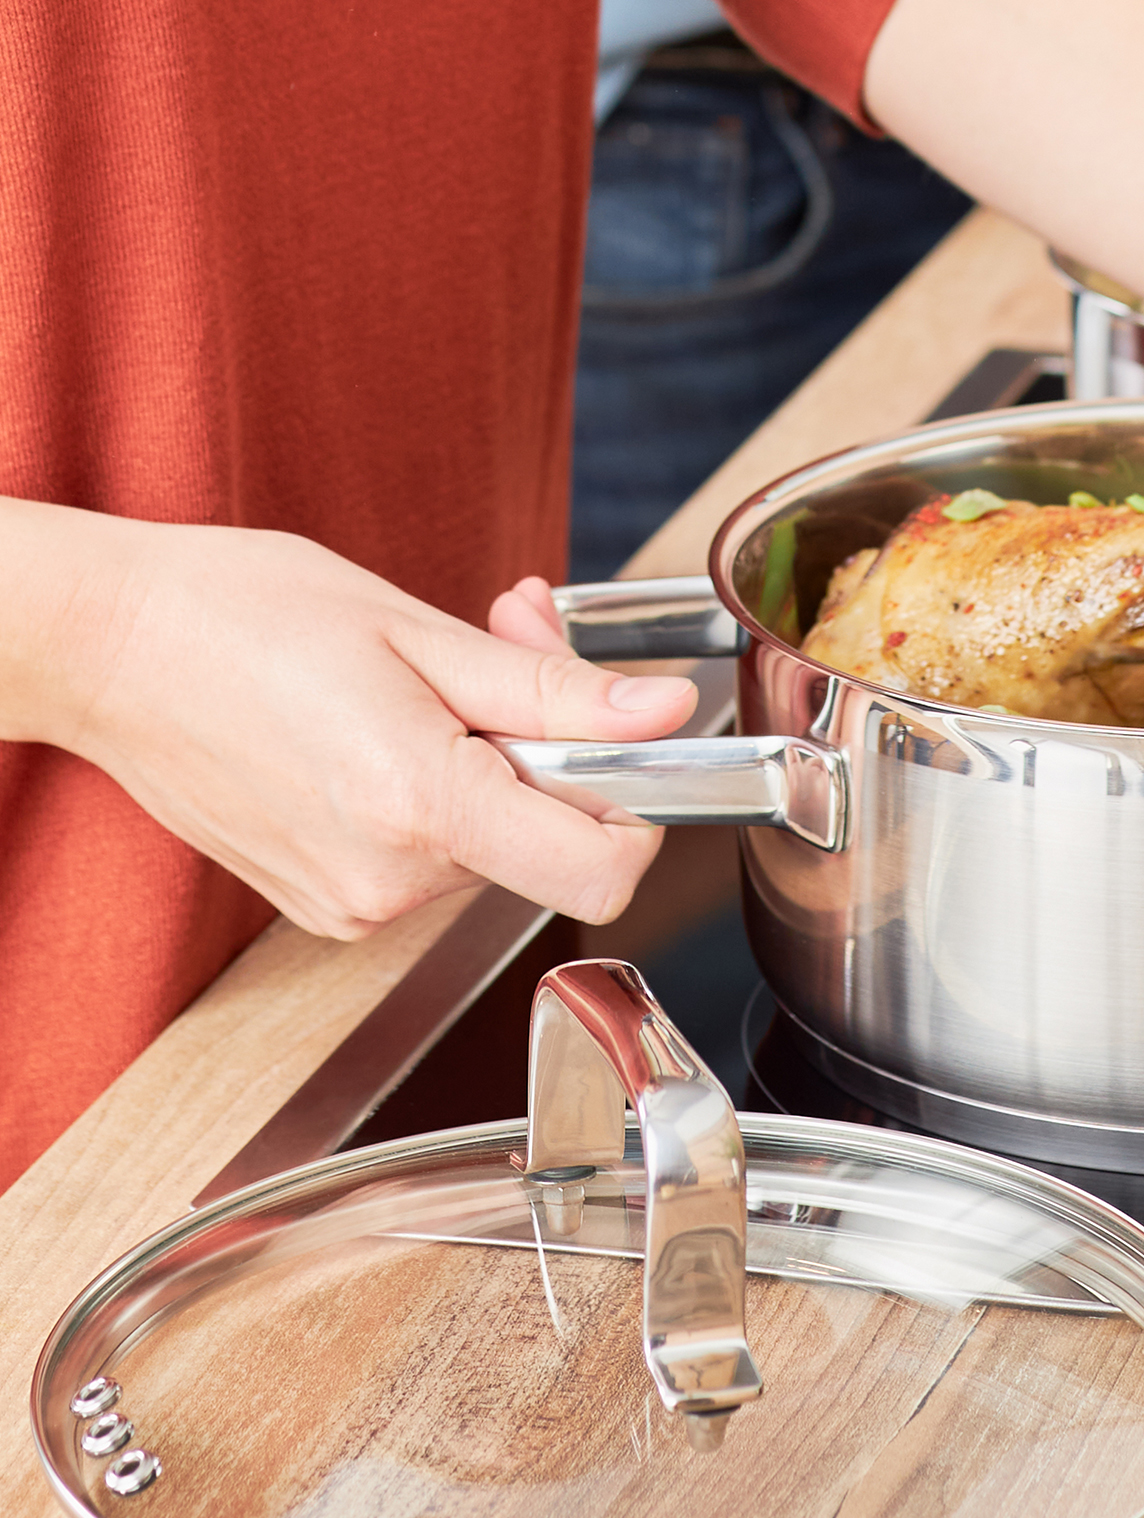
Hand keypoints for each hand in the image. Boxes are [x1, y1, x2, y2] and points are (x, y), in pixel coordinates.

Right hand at [41, 516, 693, 938]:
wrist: (105, 647)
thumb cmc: (240, 614)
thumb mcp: (422, 632)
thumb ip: (557, 691)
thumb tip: (664, 714)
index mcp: (422, 808)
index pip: (601, 872)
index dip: (635, 808)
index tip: (618, 743)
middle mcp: (390, 880)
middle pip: (546, 841)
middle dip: (546, 746)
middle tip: (500, 645)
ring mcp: (355, 902)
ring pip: (491, 844)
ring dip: (488, 759)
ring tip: (420, 679)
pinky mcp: (330, 903)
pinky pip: (431, 857)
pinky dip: (436, 792)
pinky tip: (384, 725)